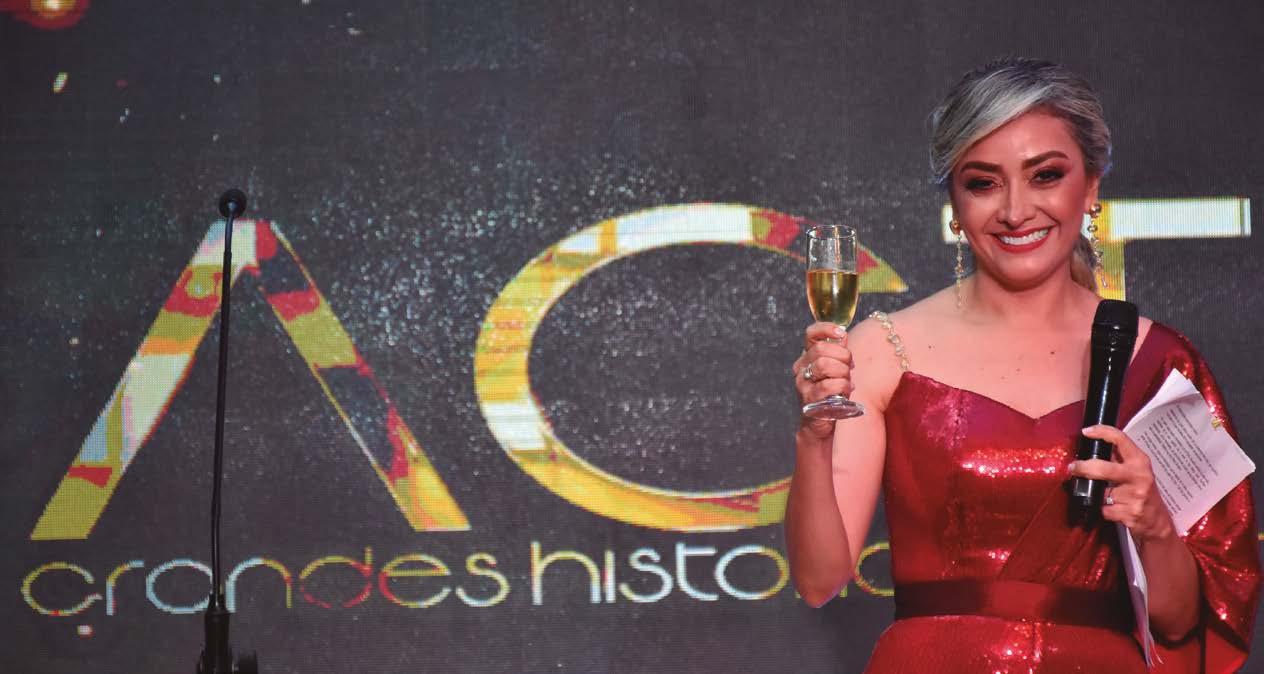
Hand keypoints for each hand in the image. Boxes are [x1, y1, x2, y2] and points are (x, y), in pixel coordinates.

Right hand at [792, 322, 853, 437]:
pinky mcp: (809, 399)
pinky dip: (843, 386)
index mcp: (807, 357)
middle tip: (850, 367)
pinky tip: (846, 391)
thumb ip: (837, 352)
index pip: (811, 334)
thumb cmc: (830, 395)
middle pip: (822, 349)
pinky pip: (828, 385)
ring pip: (824, 364)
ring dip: (843, 372)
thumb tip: (842, 335)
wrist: (820, 423)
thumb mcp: (835, 370)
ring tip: (847, 381)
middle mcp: (801, 368)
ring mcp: (802, 384)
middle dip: (843, 356)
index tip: (841, 333)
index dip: (826, 328)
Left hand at [1068, 425, 1177, 543]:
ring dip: (1092, 493)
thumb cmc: (1142, 491)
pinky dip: (1101, 509)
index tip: (1086, 432)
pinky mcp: (1129, 514)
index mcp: (1140, 461)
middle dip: (1083, 468)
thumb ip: (1117, 459)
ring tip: (1097, 493)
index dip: (1101, 432)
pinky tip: (1109, 508)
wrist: (1157, 521)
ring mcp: (1135, 496)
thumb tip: (1091, 446)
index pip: (1121, 439)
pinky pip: (1103, 509)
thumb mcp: (1135, 471)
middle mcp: (1138, 476)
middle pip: (1103, 469)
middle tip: (1073, 468)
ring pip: (1100, 491)